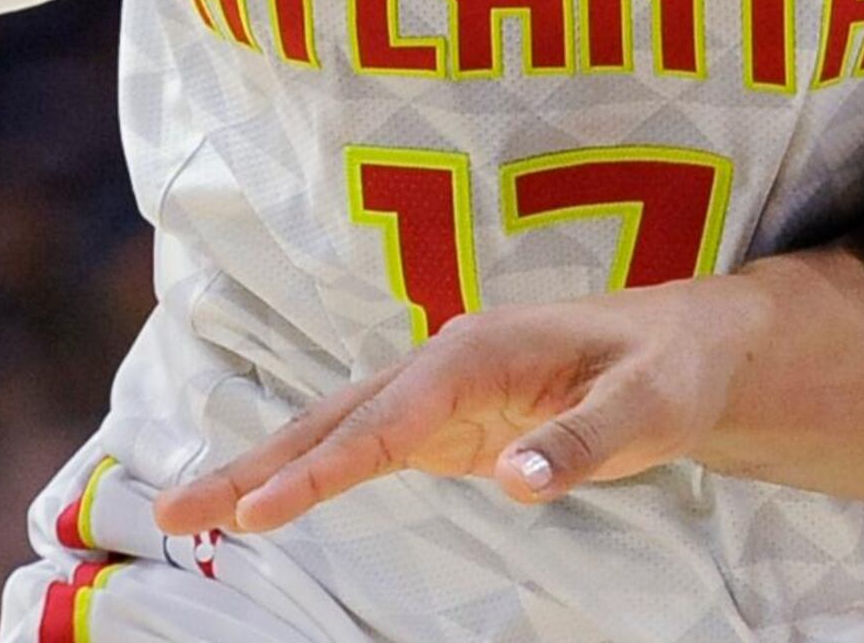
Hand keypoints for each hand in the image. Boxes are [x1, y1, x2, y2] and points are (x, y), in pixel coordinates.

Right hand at [152, 284, 760, 533]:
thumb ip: (584, 442)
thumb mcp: (650, 406)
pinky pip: (363, 449)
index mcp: (482, 350)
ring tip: (189, 513)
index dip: (322, 468)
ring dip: (266, 471)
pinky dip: (308, 476)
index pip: (387, 418)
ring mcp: (440, 392)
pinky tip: (263, 503)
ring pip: (337, 431)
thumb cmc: (670, 369)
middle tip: (174, 510)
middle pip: (336, 418)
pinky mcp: (446, 422)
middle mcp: (446, 363)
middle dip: (256, 466)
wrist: (689, 348)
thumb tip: (516, 478)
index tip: (260, 513)